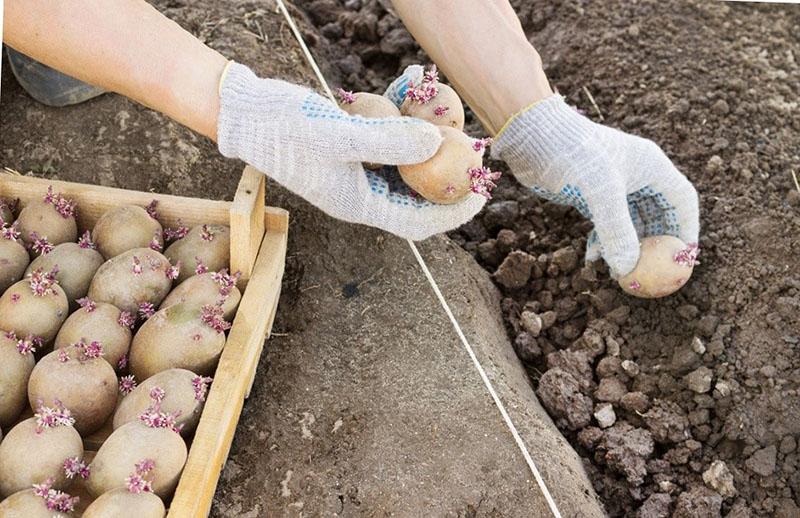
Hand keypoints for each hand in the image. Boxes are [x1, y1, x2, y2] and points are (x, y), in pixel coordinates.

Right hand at [216, 63, 485, 240]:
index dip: (455, 212)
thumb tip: (436, 144)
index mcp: (358, 204)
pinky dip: (400, 117)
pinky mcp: (350, 148)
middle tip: (475, 151)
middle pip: (417, 194)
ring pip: (404, 164)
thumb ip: (387, 140)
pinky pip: (385, 139)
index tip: (483, 193)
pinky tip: (410, 86)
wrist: (244, 111)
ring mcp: (355, 171)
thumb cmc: (284, 127)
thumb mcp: (337, 134)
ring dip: (426, 140)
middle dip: (448, 175)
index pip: (419, 221)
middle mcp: (360, 193)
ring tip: (447, 112)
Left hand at [491, 95, 698, 276]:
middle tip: (649, 275)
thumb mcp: (599, 191)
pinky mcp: (590, 194)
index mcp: (651, 166)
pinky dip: (603, 242)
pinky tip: (591, 258)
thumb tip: (627, 268)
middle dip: (654, 247)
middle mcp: (636, 175)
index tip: (683, 260)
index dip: (687, 231)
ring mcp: (613, 185)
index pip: (682, 201)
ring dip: (625, 248)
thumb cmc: (571, 152)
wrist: (531, 135)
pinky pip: (606, 224)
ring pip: (630, 224)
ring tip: (614, 271)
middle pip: (658, 216)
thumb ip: (615, 229)